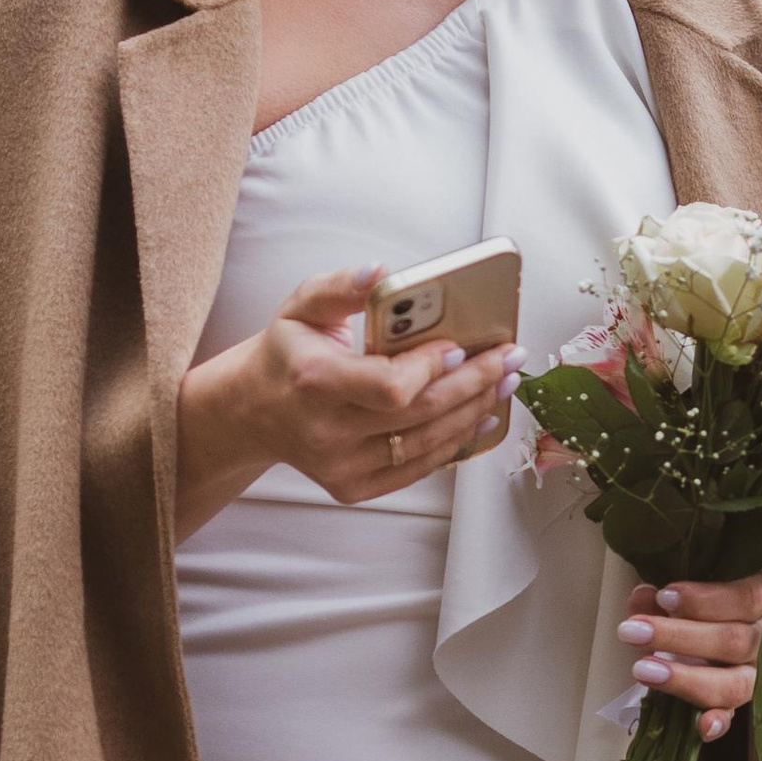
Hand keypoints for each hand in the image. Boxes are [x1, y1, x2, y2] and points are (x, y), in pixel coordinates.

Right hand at [175, 267, 521, 536]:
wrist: (252, 411)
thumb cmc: (286, 354)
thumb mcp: (301, 307)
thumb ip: (340, 287)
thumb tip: (381, 274)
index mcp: (313, 382)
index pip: (389, 386)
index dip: (431, 370)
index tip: (460, 347)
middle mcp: (326, 431)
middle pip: (420, 415)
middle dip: (475, 383)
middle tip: (509, 358)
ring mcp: (340, 466)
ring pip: (426, 443)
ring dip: (474, 411)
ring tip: (503, 382)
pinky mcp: (352, 487)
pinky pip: (416, 469)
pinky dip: (455, 444)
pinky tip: (479, 418)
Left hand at [615, 572, 761, 745]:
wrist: (719, 633)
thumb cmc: (704, 606)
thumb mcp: (689, 595)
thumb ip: (664, 596)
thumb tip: (642, 596)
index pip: (746, 599)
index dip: (705, 600)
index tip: (663, 597)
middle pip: (734, 641)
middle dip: (679, 637)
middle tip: (632, 631)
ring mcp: (759, 676)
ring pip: (735, 684)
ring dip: (686, 679)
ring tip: (643, 670)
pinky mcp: (740, 703)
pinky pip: (734, 716)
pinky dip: (719, 722)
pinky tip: (702, 728)